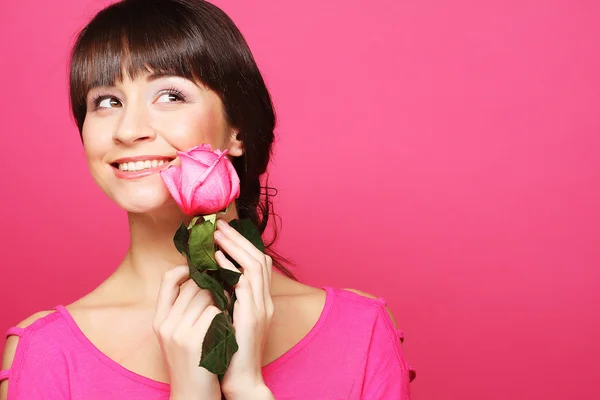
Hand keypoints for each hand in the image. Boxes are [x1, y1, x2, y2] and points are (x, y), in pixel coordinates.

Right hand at [153, 265, 222, 399]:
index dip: (186, 268)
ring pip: (207, 297)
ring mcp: (179, 332)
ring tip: (228, 312)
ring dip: (222, 300)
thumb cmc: (193, 361)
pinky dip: (225, 317)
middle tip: (226, 290)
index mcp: (159, 319)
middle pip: (194, 285)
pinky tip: (226, 329)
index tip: (202, 269)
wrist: (193, 395)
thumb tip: (200, 278)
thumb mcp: (178, 335)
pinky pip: (215, 313)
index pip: (168, 279)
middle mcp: (166, 324)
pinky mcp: (195, 341)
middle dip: (213, 285)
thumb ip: (183, 309)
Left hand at [213, 218, 275, 398]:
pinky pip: (244, 284)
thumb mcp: (231, 320)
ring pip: (254, 265)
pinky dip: (232, 268)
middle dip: (238, 239)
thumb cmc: (230, 352)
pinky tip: (217, 259)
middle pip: (258, 258)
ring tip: (216, 234)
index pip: (259, 264)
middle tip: (219, 225)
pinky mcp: (251, 316)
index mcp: (261, 301)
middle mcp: (265, 301)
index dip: (244, 245)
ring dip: (235, 247)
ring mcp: (260, 308)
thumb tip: (214, 278)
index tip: (226, 232)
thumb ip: (228, 299)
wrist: (241, 380)